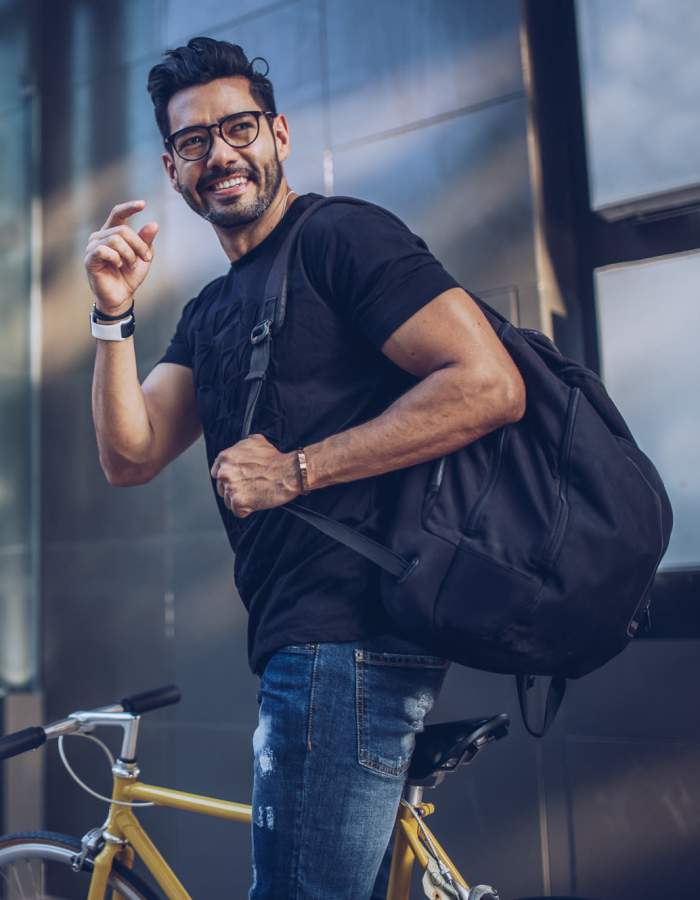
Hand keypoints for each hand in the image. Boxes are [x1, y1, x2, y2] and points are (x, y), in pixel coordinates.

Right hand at [84, 200, 158, 315]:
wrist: (121, 297)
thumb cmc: (129, 276)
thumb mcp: (143, 256)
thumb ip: (146, 240)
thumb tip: (154, 224)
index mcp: (112, 233)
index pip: (118, 214)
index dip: (129, 207)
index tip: (143, 204)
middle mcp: (100, 236)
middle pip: (123, 230)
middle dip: (139, 244)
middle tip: (145, 258)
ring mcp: (93, 247)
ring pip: (115, 239)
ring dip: (129, 254)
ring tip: (130, 264)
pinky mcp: (89, 259)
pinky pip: (104, 250)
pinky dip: (116, 258)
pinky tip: (118, 265)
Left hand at [210, 434, 301, 517]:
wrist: (289, 472)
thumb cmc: (275, 459)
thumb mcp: (255, 441)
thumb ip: (240, 447)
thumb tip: (238, 451)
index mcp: (225, 458)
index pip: (216, 473)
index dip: (227, 478)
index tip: (235, 480)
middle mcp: (225, 473)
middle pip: (221, 488)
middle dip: (234, 490)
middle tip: (248, 488)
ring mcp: (231, 488)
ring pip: (228, 501)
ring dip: (240, 501)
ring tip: (254, 494)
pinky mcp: (238, 502)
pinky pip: (238, 511)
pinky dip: (246, 510)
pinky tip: (256, 501)